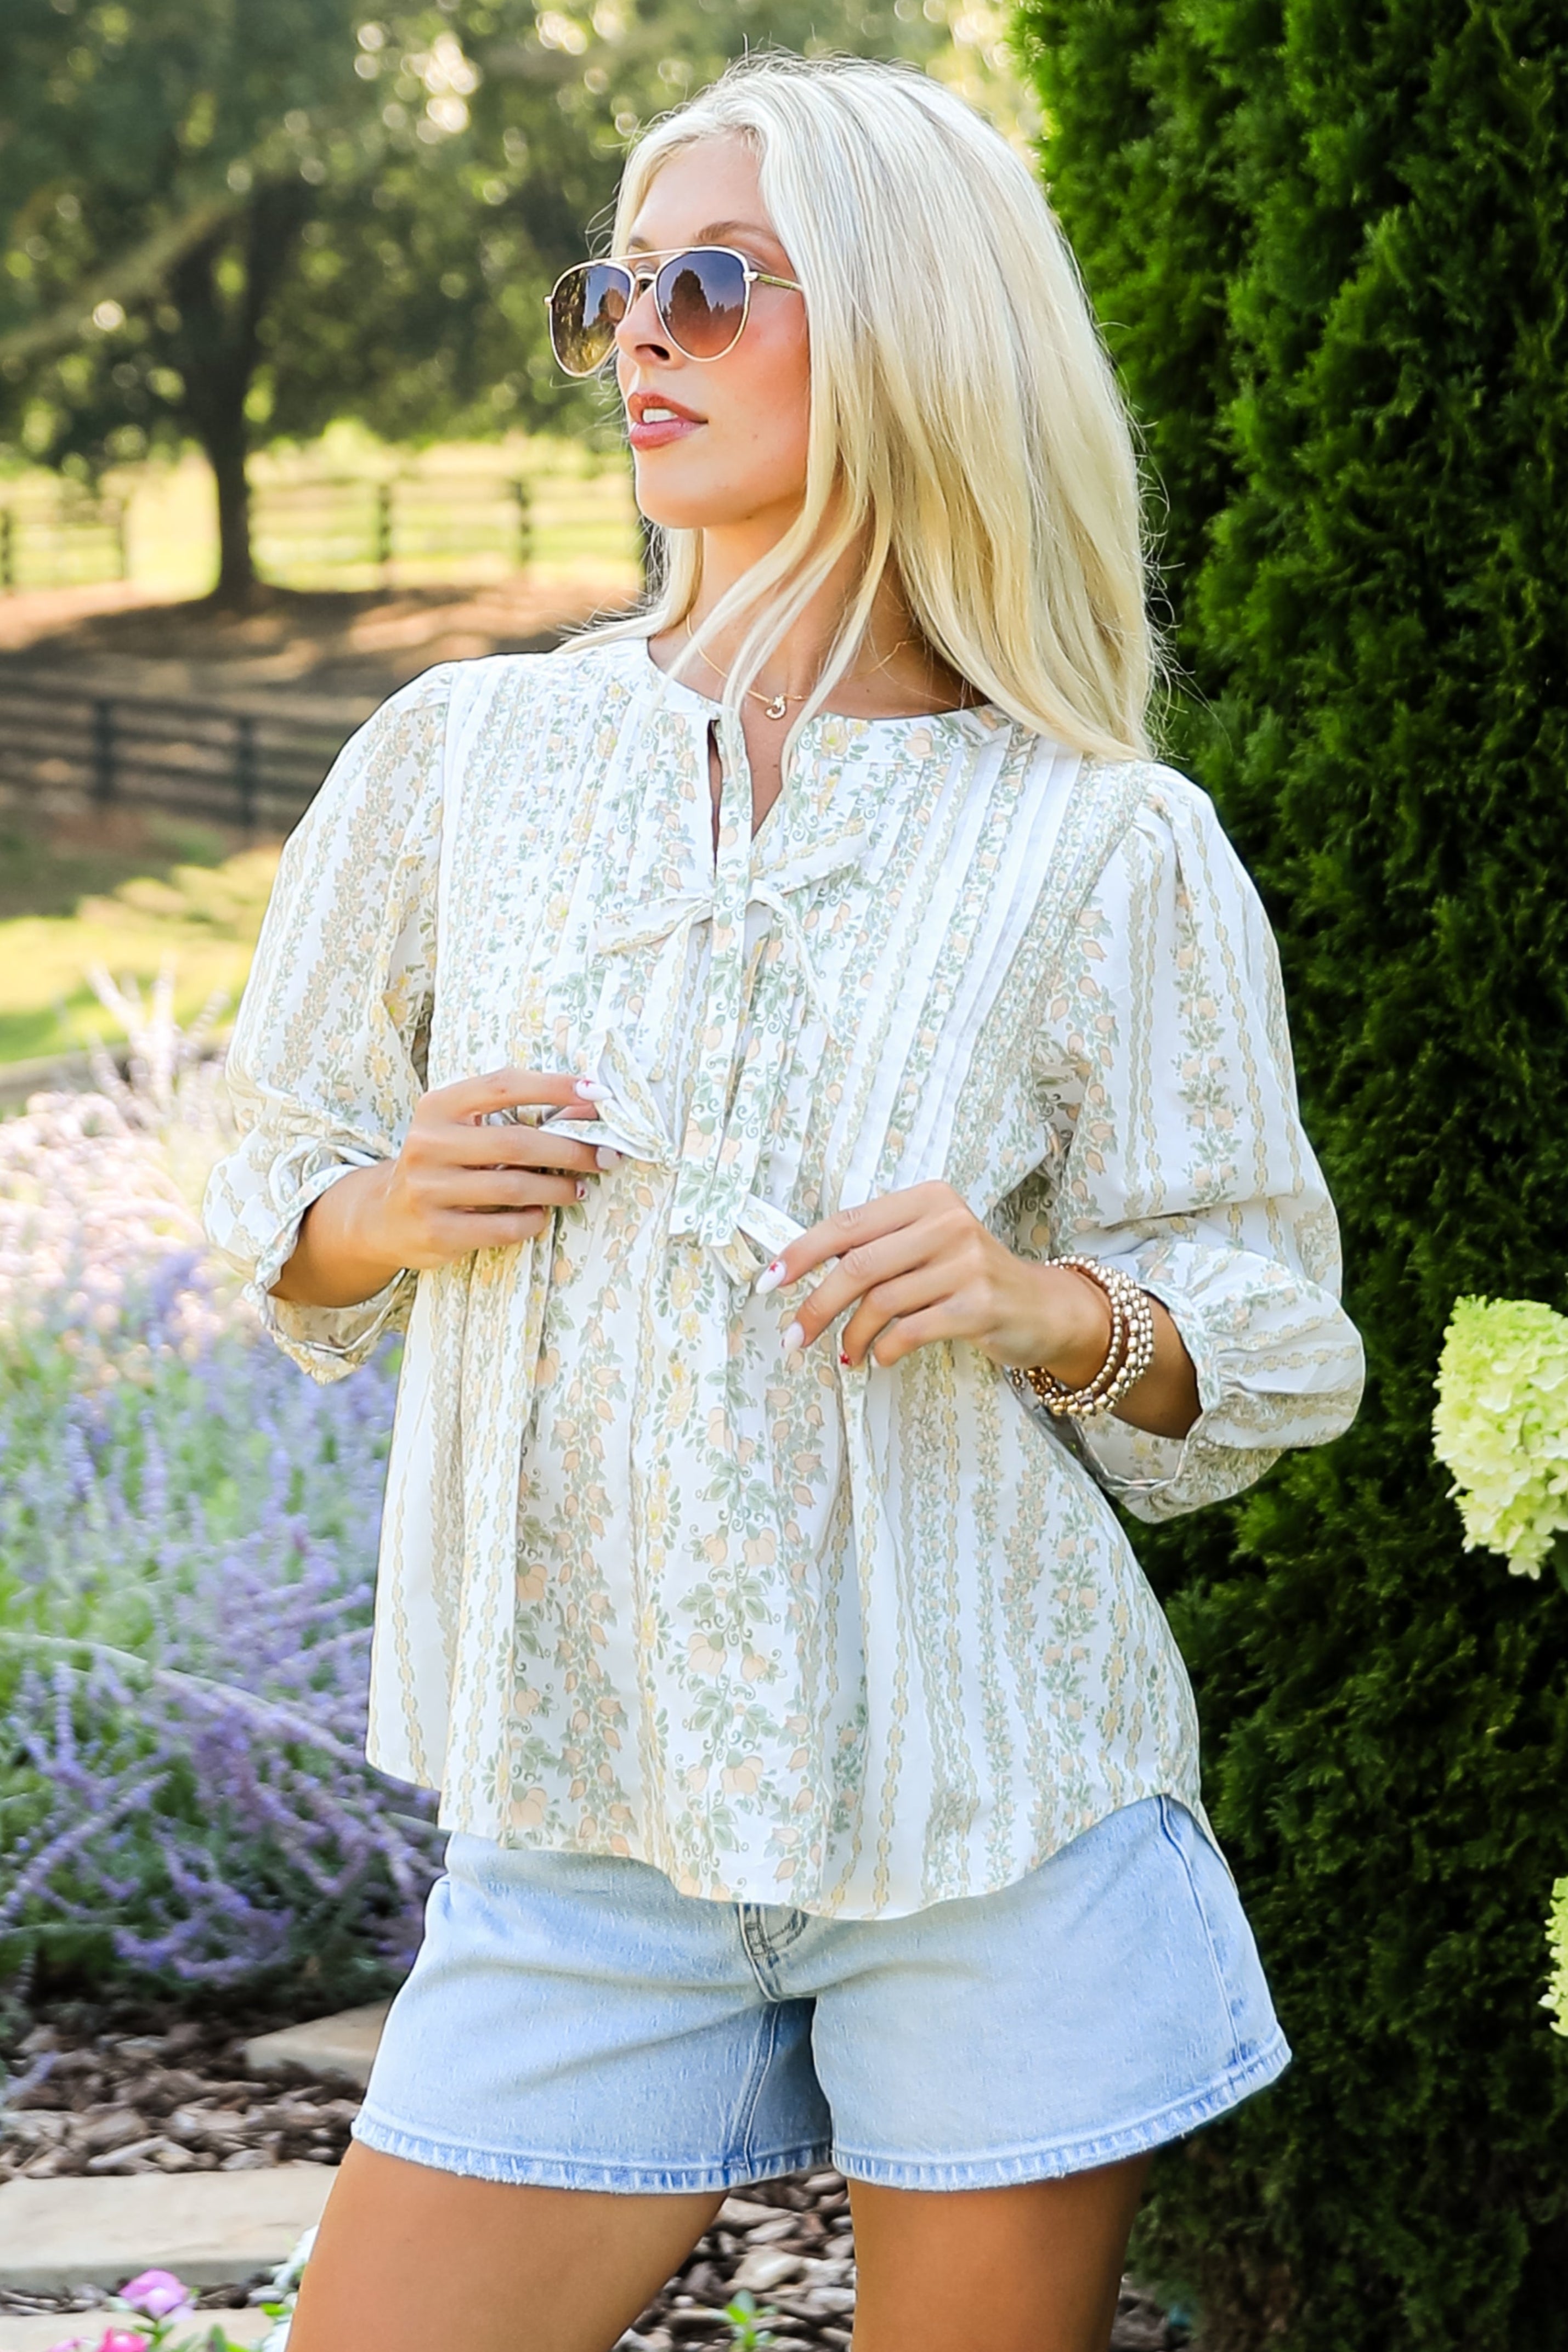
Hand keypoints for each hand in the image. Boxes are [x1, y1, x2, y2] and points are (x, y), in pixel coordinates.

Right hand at [366, 1067, 619, 1269]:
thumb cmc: (442, 1163)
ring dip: (558, 1188)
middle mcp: (428, 1144)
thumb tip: (588, 1103)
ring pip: (514, 1186)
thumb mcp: (463, 1129)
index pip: (503, 1084)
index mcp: (438, 1107)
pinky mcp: (437, 1232)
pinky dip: (532, 1221)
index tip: (598, 1093)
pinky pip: (503, 1227)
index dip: (554, 1086)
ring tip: (579, 1189)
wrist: (384, 1216)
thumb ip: (514, 1114)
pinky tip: (541, 1215)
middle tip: (604, 1157)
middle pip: (516, 1141)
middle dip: (570, 1149)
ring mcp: (428, 1190)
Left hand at [759, 1182, 1109, 1378]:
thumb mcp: (927, 1246)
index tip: (769, 1281)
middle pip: (858, 1265)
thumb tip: (800, 1271)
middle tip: (793, 1337)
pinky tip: (881, 1357)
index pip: (848, 1223)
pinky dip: (885, 1349)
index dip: (801, 1252)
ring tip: (845, 1354)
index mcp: (927, 1199)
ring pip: (880, 1302)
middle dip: (816, 1306)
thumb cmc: (969, 1277)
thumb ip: (878, 1249)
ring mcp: (966, 1263)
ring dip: (851, 1336)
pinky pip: (910, 1330)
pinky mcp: (978, 1305)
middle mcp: (948, 1223)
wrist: (1041, 1307)